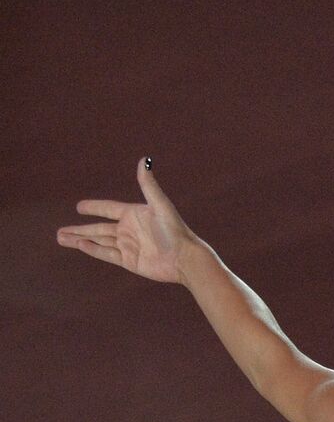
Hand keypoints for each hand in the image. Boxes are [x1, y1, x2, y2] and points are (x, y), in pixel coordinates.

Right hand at [56, 157, 196, 283]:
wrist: (185, 258)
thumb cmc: (175, 230)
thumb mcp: (160, 205)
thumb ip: (148, 184)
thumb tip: (144, 160)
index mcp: (134, 215)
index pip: (108, 209)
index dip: (94, 207)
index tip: (79, 207)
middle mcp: (129, 230)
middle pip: (98, 228)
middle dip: (79, 229)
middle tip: (60, 231)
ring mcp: (129, 246)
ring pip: (99, 241)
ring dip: (80, 240)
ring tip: (62, 239)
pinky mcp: (130, 261)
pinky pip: (107, 254)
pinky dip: (93, 250)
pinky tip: (80, 245)